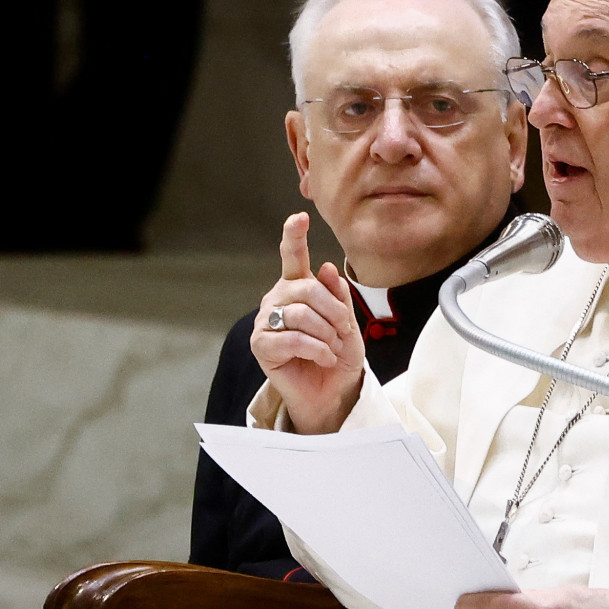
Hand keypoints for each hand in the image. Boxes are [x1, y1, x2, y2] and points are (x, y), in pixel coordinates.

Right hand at [250, 212, 364, 433]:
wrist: (332, 391)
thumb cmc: (338, 354)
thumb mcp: (348, 321)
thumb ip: (338, 295)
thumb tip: (326, 267)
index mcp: (297, 287)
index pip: (292, 256)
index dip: (293, 235)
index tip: (299, 217)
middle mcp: (278, 298)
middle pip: (307, 289)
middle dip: (334, 312)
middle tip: (344, 332)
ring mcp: (266, 321)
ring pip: (301, 315)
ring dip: (327, 334)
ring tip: (333, 349)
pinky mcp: (261, 345)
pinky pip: (293, 338)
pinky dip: (317, 349)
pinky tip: (324, 358)